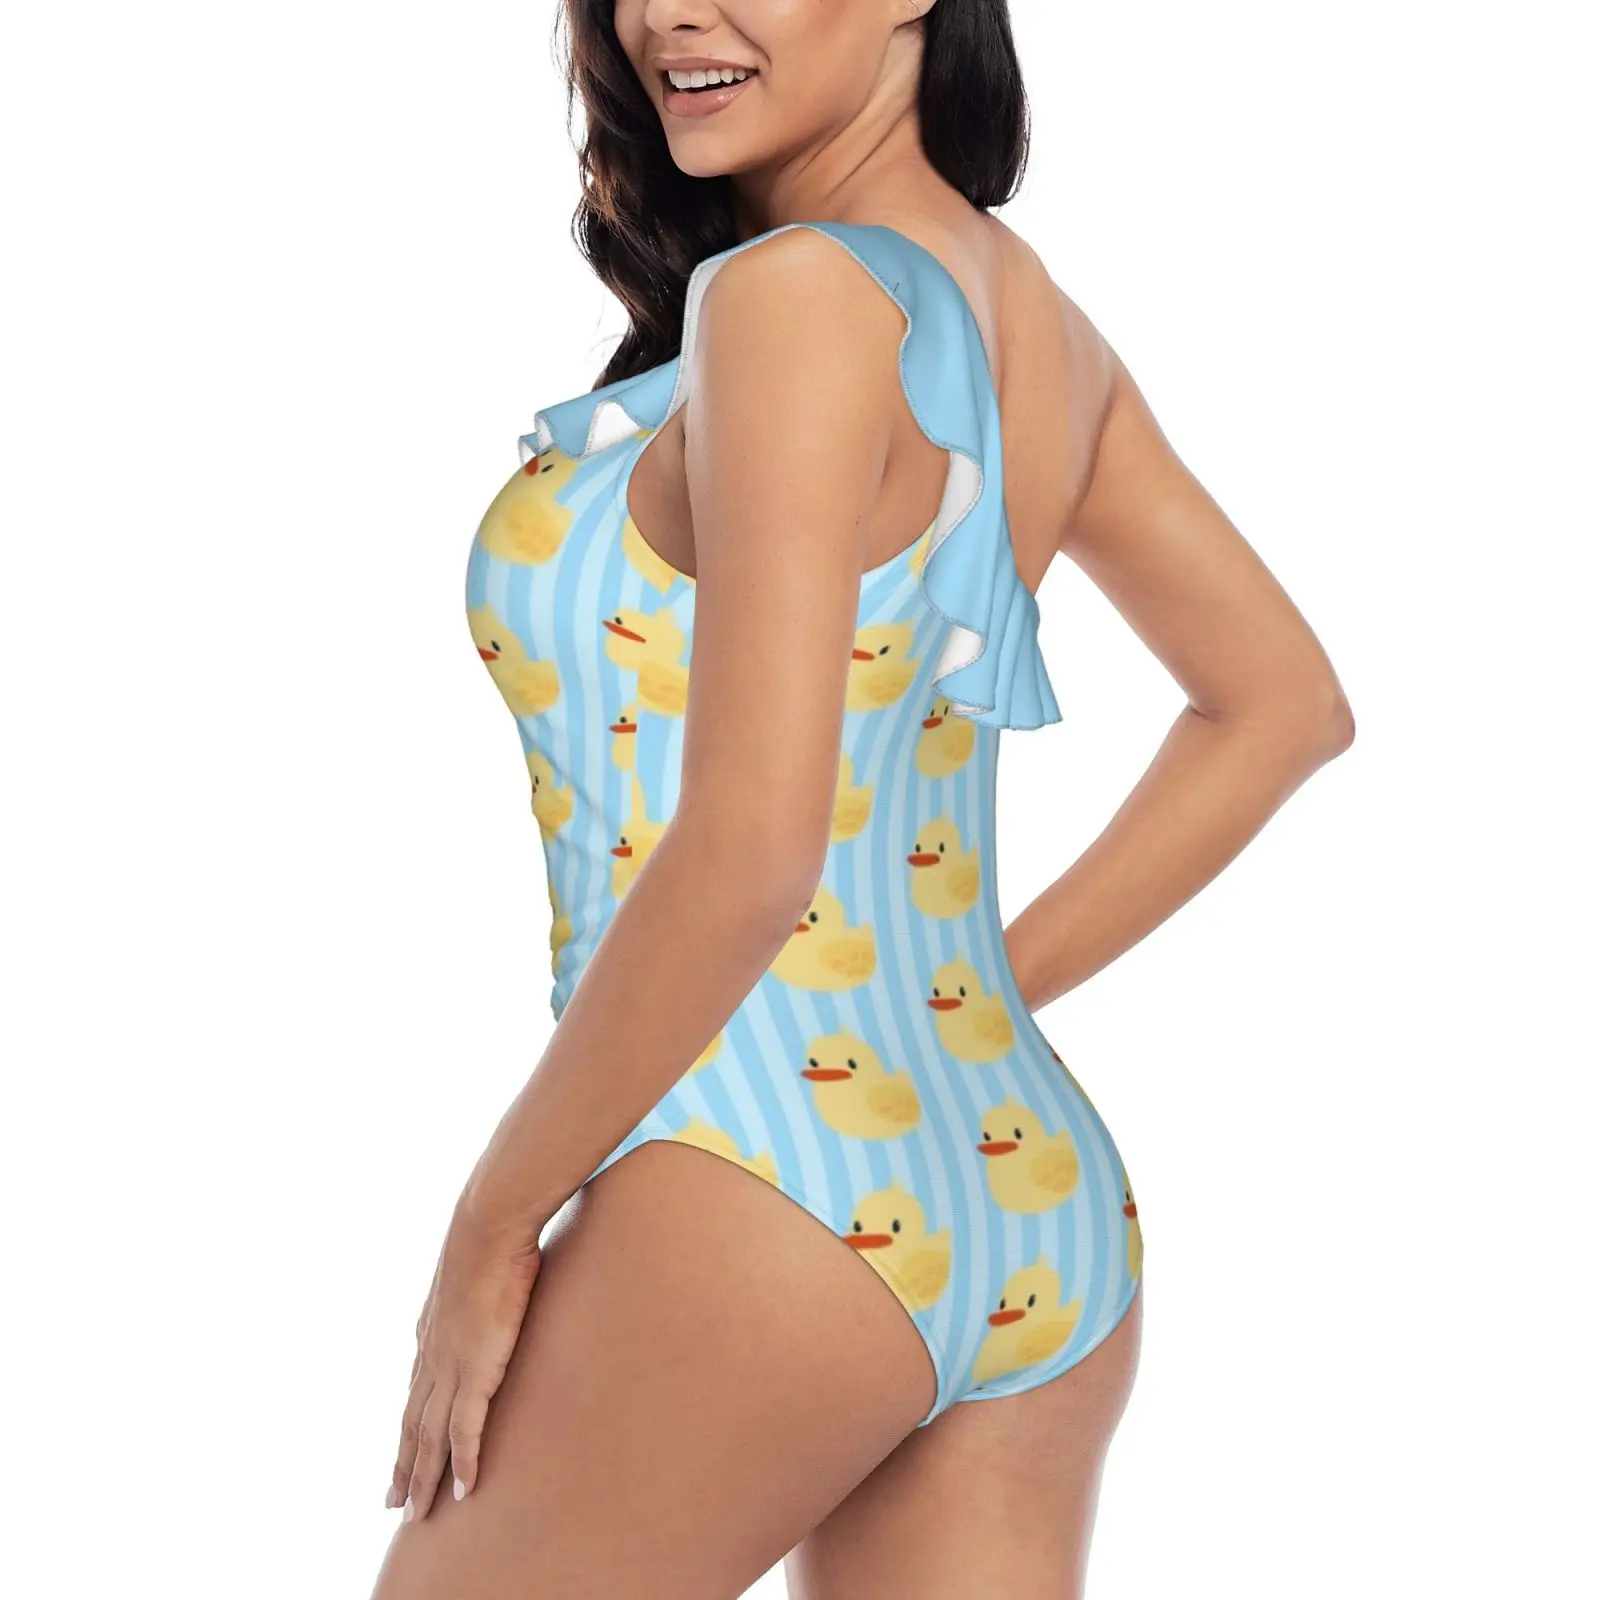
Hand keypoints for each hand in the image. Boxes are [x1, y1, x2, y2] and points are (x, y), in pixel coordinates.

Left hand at [386, 1209, 542, 1520]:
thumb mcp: (476, 1268)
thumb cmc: (489, 1237)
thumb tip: (494, 1278)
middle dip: (403, 1465)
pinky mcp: (476, 1370)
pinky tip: (460, 1491)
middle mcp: (432, 1357)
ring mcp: (450, 1366)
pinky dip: (461, 1462)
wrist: (488, 1226)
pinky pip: (464, 1430)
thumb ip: (477, 1287)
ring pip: (429, 1436)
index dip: (407, 1429)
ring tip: (415, 1514)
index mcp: (431, 1334)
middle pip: (411, 1424)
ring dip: (421, 1477)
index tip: (400, 1455)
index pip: (414, 1394)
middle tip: (392, 1503)